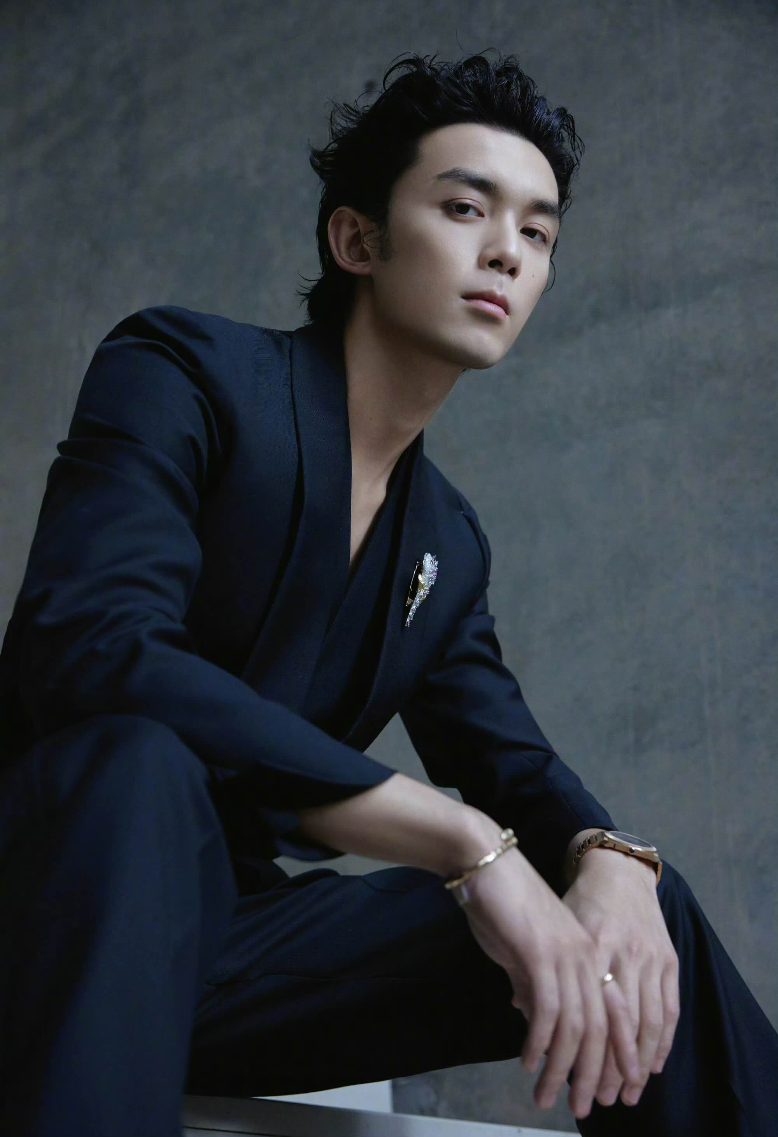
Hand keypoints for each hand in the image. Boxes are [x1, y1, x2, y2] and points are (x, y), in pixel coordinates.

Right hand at [456, 844, 640, 1118]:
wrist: (486, 862)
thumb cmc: (502, 902)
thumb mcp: (525, 948)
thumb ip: (535, 981)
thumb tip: (533, 1015)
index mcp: (590, 952)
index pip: (614, 1015)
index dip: (614, 1056)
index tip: (608, 1090)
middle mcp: (587, 955)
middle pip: (601, 1028)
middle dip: (591, 1074)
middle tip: (580, 1108)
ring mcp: (567, 954)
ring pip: (576, 1026)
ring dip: (562, 1069)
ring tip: (547, 1096)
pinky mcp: (541, 953)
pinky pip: (548, 1011)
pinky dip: (540, 1043)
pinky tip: (528, 1062)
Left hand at [562, 847, 679, 1108]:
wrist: (615, 867)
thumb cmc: (579, 898)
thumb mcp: (550, 926)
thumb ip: (537, 965)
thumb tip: (520, 1008)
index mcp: (586, 944)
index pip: (580, 1008)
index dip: (571, 1048)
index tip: (558, 1077)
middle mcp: (620, 953)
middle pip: (614, 1023)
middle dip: (604, 1067)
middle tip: (592, 1100)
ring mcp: (648, 956)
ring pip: (645, 1021)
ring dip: (635, 1064)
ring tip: (624, 1093)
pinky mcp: (667, 958)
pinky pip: (669, 1007)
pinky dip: (662, 1040)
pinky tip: (651, 1064)